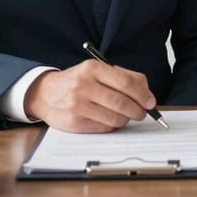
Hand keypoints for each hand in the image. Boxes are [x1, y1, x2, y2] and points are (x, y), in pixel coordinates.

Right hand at [23, 60, 156, 132]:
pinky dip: (112, 126)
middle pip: (120, 101)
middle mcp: (84, 85)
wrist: (45, 93)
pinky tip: (112, 121)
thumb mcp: (97, 70)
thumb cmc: (78, 81)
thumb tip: (146, 92)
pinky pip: (102, 128)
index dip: (142, 94)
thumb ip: (123, 76)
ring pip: (113, 117)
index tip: (150, 102)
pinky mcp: (73, 122)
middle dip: (137, 110)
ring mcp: (77, 104)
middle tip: (142, 113)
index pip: (125, 82)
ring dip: (126, 119)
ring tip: (127, 117)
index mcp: (93, 68)